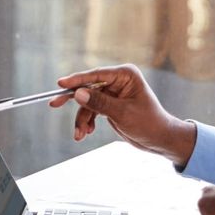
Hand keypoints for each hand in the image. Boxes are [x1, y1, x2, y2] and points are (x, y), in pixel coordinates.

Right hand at [50, 64, 196, 166]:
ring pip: (88, 102)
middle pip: (88, 87)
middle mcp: (118, 81)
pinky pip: (92, 110)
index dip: (77, 80)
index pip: (96, 75)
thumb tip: (78, 94)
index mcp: (125, 75)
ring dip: (82, 119)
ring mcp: (113, 93)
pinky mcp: (110, 105)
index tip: (60, 84)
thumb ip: (99, 103)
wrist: (159, 140)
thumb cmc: (148, 123)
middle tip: (54, 104)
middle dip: (74, 100)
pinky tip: (86, 133)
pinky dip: (87, 122)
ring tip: (80, 134)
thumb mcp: (122, 113)